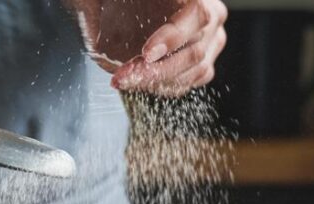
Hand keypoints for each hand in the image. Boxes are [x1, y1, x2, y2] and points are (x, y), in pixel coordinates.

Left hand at [73, 0, 227, 96]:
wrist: (121, 4)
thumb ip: (102, 4)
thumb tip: (100, 32)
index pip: (198, 15)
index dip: (173, 37)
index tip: (147, 53)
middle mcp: (212, 14)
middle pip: (194, 51)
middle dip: (155, 70)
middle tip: (123, 77)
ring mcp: (212, 40)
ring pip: (193, 71)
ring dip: (155, 82)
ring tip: (123, 80)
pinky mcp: (203, 62)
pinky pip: (188, 82)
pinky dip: (162, 86)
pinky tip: (139, 81)